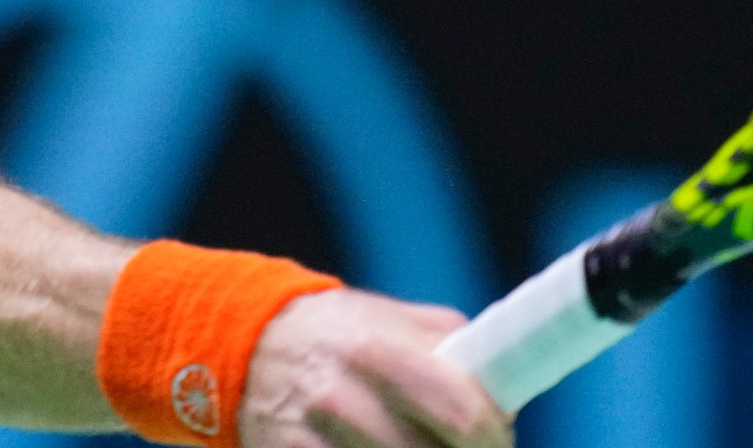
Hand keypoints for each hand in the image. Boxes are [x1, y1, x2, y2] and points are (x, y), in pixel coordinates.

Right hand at [241, 289, 512, 447]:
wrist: (248, 346)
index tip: (498, 439)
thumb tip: (504, 397)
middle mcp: (342, 398)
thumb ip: (451, 349)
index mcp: (376, 349)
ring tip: (418, 446)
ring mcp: (312, 441)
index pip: (462, 415)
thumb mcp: (394, 318)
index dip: (493, 438)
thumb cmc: (340, 332)